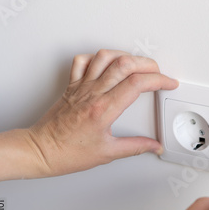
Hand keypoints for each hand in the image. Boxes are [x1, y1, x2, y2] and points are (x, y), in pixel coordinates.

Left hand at [26, 49, 177, 176]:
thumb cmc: (67, 153)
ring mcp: (81, 87)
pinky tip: (107, 64)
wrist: (40, 151)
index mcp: (104, 109)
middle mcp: (93, 93)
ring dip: (126, 56)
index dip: (159, 80)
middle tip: (158, 73)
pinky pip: (83, 61)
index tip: (168, 83)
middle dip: (148, 64)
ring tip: (137, 63)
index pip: (137, 84)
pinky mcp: (72, 86)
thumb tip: (153, 146)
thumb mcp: (108, 153)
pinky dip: (98, 57)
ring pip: (105, 57)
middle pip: (125, 64)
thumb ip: (135, 147)